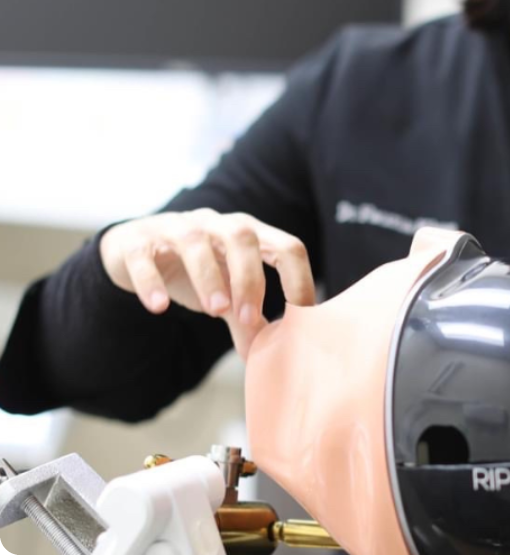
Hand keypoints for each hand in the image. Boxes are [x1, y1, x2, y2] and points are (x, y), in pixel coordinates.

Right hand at [99, 208, 314, 357]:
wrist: (135, 249)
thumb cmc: (195, 270)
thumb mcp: (226, 293)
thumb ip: (246, 320)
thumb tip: (268, 358)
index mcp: (248, 234)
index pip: (287, 246)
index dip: (299, 279)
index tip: (301, 316)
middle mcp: (215, 223)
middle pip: (242, 236)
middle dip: (249, 278)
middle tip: (248, 318)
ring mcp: (175, 227)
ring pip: (194, 240)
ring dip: (208, 277)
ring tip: (215, 311)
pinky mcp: (137, 242)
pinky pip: (144, 256)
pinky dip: (151, 280)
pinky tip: (159, 306)